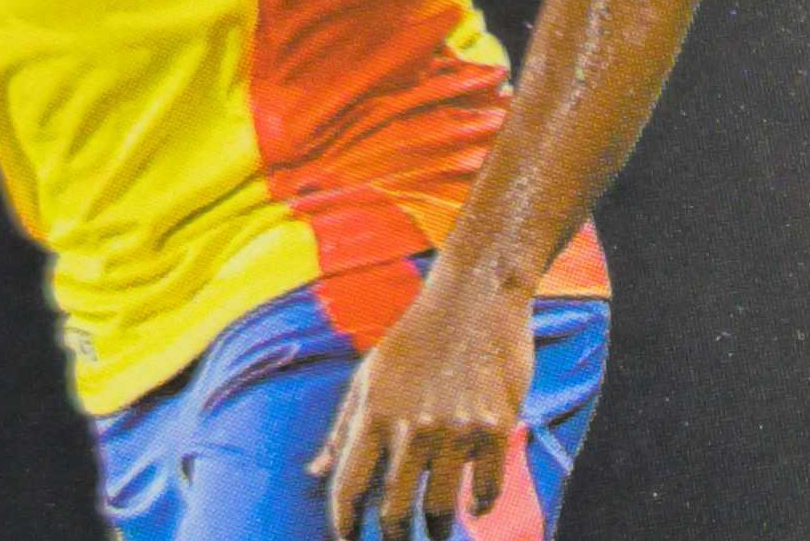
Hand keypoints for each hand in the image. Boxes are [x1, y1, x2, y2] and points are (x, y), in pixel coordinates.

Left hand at [309, 269, 535, 540]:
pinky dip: (481, 504)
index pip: (348, 488)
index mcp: (376, 413)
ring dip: (436, 530)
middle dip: (392, 538)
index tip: (347, 539)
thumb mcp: (370, 373)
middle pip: (393, 510)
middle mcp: (414, 426)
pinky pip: (486, 485)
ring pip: (440, 506)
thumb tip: (314, 472)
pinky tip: (475, 507)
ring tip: (436, 535)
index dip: (343, 523)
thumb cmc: (417, 335)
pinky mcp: (495, 424)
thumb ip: (343, 427)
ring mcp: (457, 427)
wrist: (478, 293)